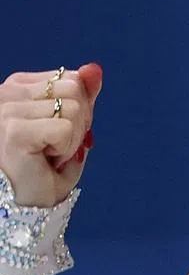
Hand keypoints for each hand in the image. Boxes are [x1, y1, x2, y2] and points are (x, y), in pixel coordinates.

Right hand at [0, 63, 101, 206]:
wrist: (25, 205)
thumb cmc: (42, 171)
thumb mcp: (70, 128)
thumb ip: (82, 97)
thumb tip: (94, 69)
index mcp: (18, 87)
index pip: (72, 80)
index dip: (78, 111)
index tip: (57, 135)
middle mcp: (7, 93)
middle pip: (75, 89)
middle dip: (79, 123)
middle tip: (55, 147)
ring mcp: (7, 110)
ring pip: (73, 109)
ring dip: (71, 140)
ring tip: (48, 155)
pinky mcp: (14, 130)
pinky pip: (66, 129)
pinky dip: (66, 150)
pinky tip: (45, 160)